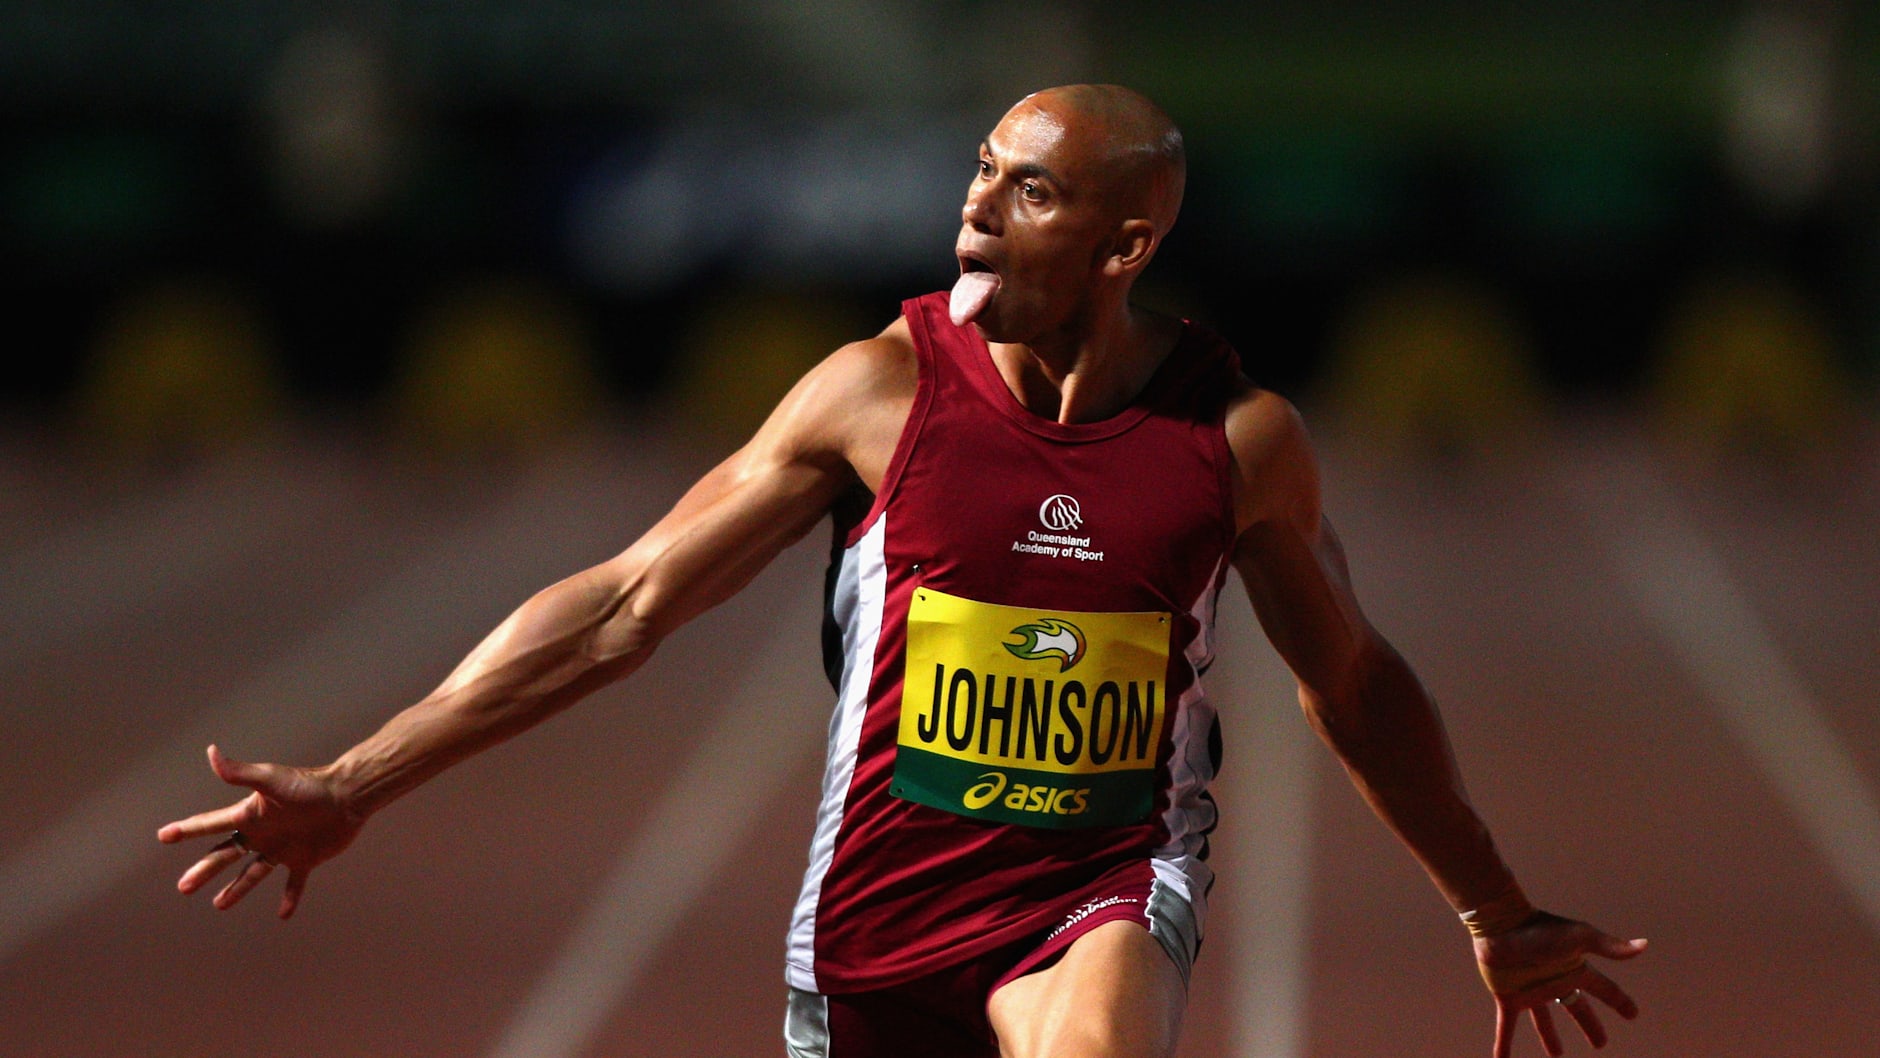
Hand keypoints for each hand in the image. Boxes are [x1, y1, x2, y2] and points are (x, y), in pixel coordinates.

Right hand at [157, 745, 364, 918]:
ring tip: (219, 905)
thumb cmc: (309, 785)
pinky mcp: (305, 859)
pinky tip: (283, 915)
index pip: (211, 824)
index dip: (187, 830)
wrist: (348, 795)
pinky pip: (294, 883)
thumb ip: (240, 772)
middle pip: (225, 855)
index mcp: (250, 815)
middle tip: (184, 887)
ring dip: (237, 889)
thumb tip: (211, 752)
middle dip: (204, 870)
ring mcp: (283, 848)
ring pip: (253, 873)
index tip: (164, 836)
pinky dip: (289, 898)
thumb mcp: (271, 780)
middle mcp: (263, 833)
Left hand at [1475, 911, 1646, 1057]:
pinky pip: (1507, 1026)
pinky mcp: (1507, 996)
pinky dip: (1504, 1044)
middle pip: (1577, 1008)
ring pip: (1544, 1021)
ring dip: (1549, 1037)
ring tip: (1556, 1054)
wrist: (1499, 923)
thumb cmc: (1539, 928)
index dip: (1619, 1001)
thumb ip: (1609, 946)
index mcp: (1574, 970)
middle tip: (1600, 1043)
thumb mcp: (1578, 937)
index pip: (1604, 989)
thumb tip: (1644, 945)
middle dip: (1589, 1024)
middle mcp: (1553, 982)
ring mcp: (1530, 991)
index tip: (1633, 1014)